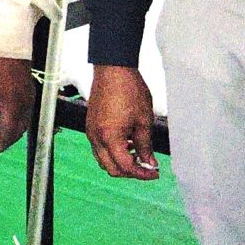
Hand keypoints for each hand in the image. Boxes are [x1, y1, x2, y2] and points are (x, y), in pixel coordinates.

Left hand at [0, 55, 36, 156]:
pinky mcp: (30, 94)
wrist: (12, 47)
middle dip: (6, 143)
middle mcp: (25, 106)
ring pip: (24, 125)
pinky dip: (19, 124)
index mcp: (13, 106)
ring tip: (0, 138)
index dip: (0, 145)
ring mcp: (29, 99)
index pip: (8, 134)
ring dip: (13, 134)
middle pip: (18, 132)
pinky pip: (27, 115)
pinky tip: (9, 122)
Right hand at [84, 64, 157, 178]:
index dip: (142, 174)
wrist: (113, 70)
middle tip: (147, 167)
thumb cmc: (129, 90)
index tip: (154, 172)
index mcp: (110, 138)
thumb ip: (145, 146)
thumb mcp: (144, 121)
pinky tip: (126, 143)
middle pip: (110, 168)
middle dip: (130, 172)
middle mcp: (96, 138)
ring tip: (138, 155)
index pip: (125, 167)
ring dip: (120, 163)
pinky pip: (99, 148)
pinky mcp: (90, 126)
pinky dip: (112, 152)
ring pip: (103, 160)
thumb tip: (149, 162)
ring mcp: (91, 132)